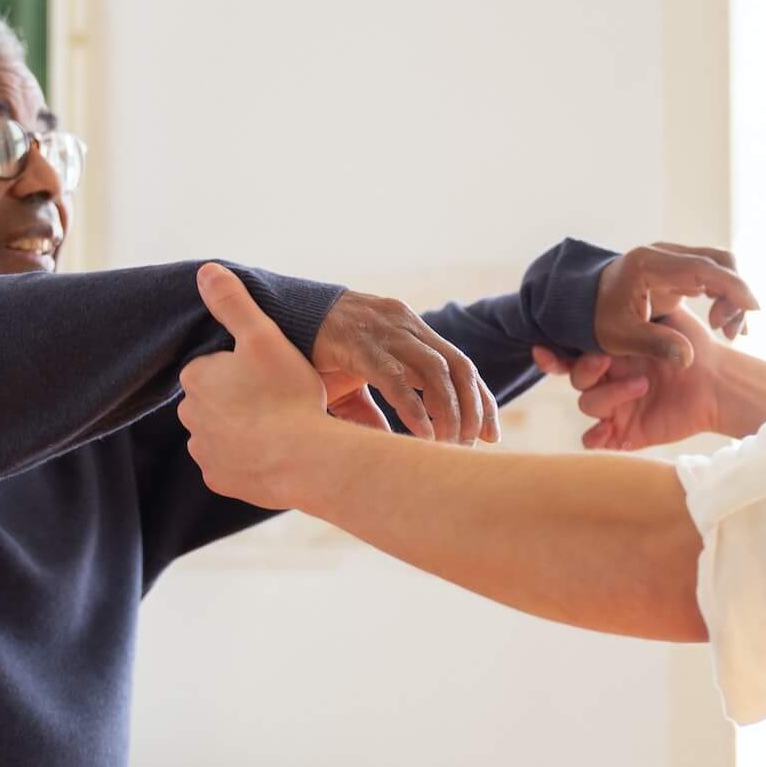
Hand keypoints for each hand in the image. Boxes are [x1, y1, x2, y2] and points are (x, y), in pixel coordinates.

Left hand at [181, 265, 349, 507]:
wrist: (304, 458)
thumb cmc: (286, 394)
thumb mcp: (264, 336)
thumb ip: (234, 302)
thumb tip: (205, 271)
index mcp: (197, 377)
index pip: (214, 366)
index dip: (244, 367)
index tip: (271, 372)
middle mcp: (190, 416)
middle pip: (217, 400)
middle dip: (241, 398)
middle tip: (280, 398)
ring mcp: (204, 452)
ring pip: (223, 433)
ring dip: (245, 429)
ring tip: (282, 425)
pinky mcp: (220, 481)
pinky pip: (232, 465)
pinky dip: (250, 459)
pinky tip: (276, 452)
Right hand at [309, 288, 499, 444]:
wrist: (273, 319)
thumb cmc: (315, 352)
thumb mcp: (353, 383)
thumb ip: (375, 411)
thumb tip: (391, 448)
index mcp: (410, 330)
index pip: (460, 364)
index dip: (481, 399)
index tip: (492, 434)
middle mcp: (404, 325)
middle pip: (458, 366)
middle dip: (475, 407)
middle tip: (479, 443)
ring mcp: (382, 331)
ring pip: (435, 370)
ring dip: (449, 411)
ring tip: (451, 444)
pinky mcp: (357, 343)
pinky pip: (395, 377)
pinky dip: (414, 408)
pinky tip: (423, 434)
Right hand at [533, 303, 728, 450]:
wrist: (719, 382)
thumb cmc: (694, 348)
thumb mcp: (665, 319)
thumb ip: (639, 309)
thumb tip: (616, 293)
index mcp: (612, 352)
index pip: (572, 354)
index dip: (553, 355)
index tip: (543, 348)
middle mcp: (609, 379)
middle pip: (575, 378)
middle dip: (585, 369)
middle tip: (605, 359)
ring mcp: (615, 407)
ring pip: (587, 405)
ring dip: (608, 395)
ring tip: (643, 385)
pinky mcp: (625, 432)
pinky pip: (593, 440)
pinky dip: (594, 438)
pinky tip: (606, 432)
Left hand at [594, 243, 757, 366]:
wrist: (583, 302)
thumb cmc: (598, 319)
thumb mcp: (620, 337)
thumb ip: (654, 345)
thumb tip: (688, 358)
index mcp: (649, 265)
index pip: (701, 268)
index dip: (732, 286)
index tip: (752, 308)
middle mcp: (664, 253)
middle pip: (718, 260)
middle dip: (736, 293)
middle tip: (733, 331)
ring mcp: (672, 258)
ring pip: (719, 265)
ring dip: (732, 295)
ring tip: (729, 331)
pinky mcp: (678, 268)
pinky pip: (712, 274)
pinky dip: (724, 295)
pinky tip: (725, 322)